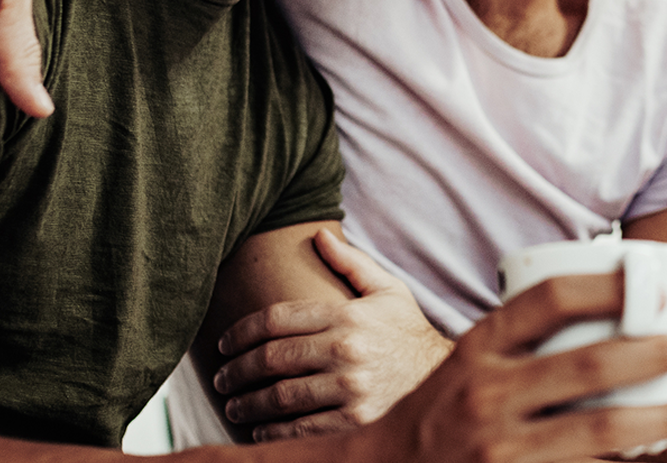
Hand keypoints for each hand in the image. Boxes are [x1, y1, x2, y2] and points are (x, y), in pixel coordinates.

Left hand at [213, 230, 450, 438]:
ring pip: (281, 396)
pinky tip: (259, 429)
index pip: (276, 319)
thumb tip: (318, 235)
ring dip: (248, 403)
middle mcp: (346, 350)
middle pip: (271, 358)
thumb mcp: (387, 290)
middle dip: (237, 370)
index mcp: (346, 315)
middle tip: (221, 379)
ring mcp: (350, 388)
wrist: (445, 376)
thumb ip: (351, 263)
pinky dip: (274, 431)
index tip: (223, 344)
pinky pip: (302, 428)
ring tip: (233, 406)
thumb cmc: (407, 331)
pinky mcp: (356, 420)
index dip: (240, 332)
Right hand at [339, 272, 666, 462]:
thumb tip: (607, 310)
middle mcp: (487, 393)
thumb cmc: (441, 411)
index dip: (607, 286)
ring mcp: (500, 446)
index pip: (549, 298)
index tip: (650, 285)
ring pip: (599, 430)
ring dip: (657, 421)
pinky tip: (650, 459)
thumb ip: (520, 341)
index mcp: (479, 348)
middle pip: (588, 365)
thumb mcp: (468, 362)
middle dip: (649, 352)